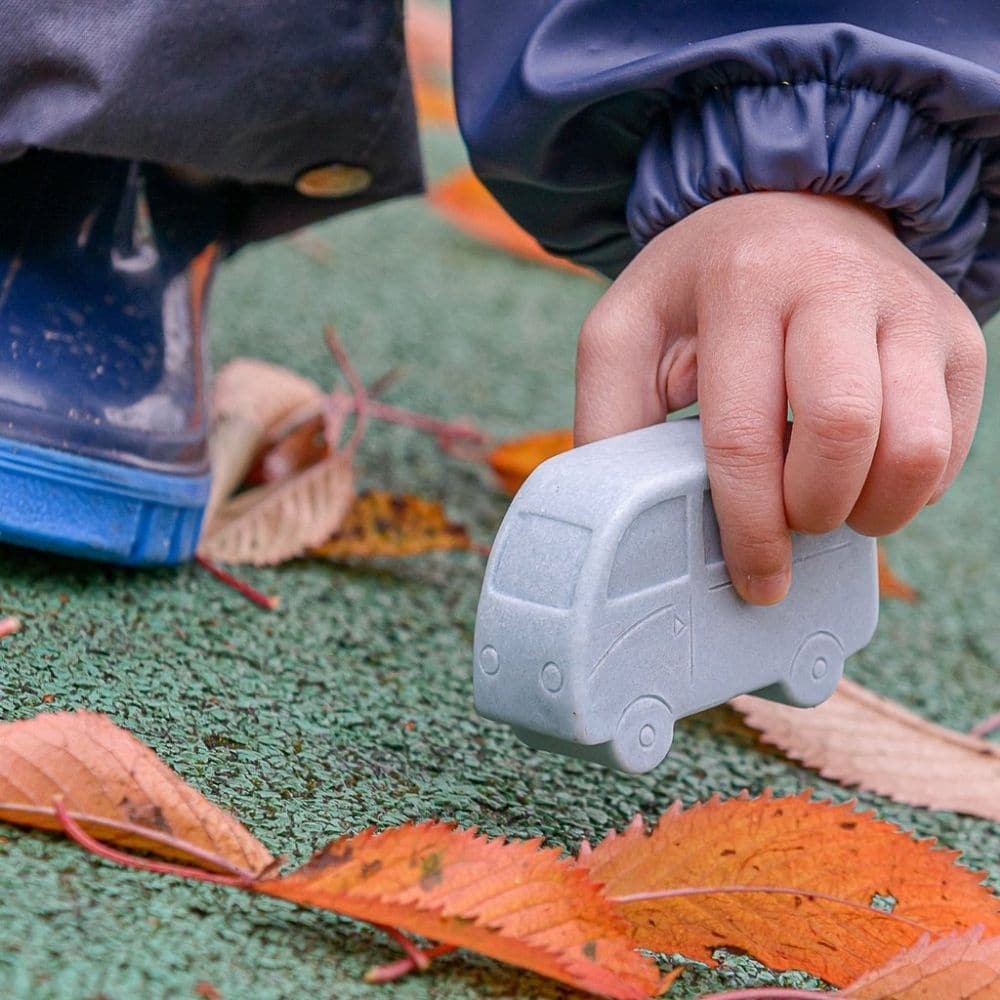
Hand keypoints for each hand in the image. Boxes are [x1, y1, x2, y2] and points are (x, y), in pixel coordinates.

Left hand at [575, 192, 986, 604]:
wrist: (792, 209)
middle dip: (812, 513)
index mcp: (740, 284)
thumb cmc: (699, 290)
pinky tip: (862, 475)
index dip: (751, 528)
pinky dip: (908, 489)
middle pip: (844, 435)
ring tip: (828, 506)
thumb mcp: (626, 331)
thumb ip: (610, 418)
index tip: (755, 580)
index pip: (746, 434)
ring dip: (871, 510)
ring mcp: (908, 306)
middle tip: (789, 525)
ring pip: (915, 448)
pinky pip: (950, 446)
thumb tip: (622, 523)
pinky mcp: (955, 334)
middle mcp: (835, 282)